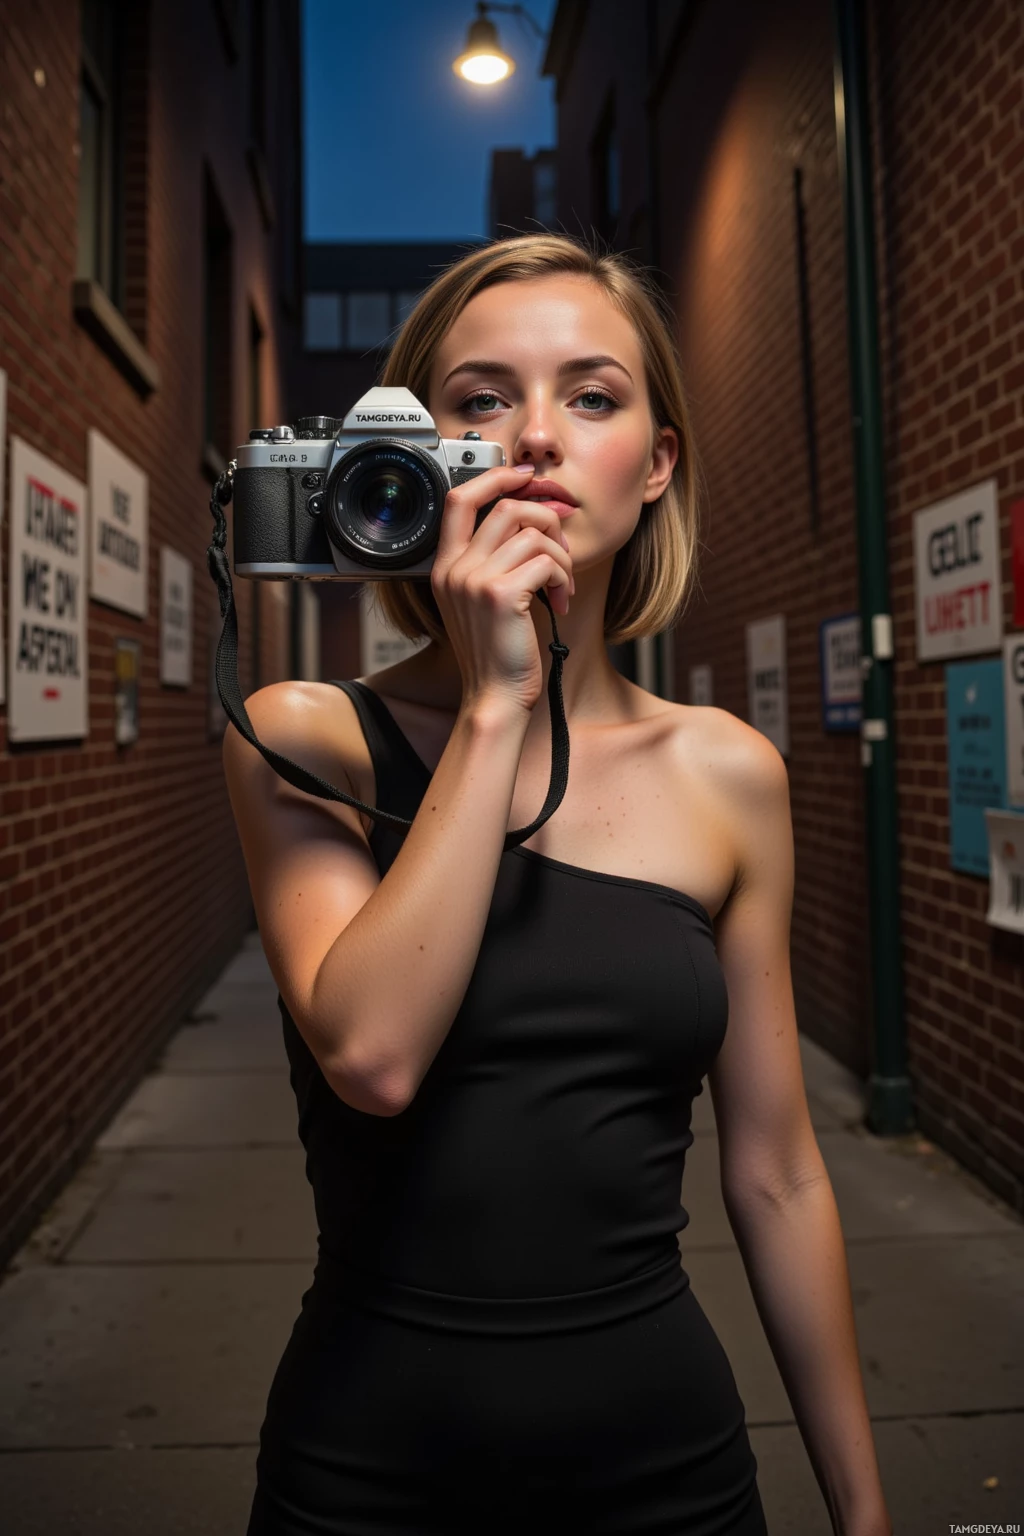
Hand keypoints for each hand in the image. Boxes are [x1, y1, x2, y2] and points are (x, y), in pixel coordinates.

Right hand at [430, 462, 573, 716]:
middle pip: (507, 508)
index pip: (459, 498)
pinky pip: (547, 562)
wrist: (494, 697)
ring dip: (561, 556)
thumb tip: (532, 515)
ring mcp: (475, 581)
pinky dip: (565, 577)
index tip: (524, 477)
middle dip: (547, 521)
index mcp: (444, 566)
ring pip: (534, 533)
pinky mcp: (502, 595)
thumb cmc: (496, 652)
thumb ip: (492, 560)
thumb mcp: (482, 600)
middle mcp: (454, 569)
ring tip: (564, 584)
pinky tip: (562, 601)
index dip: (494, 477)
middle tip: (561, 549)